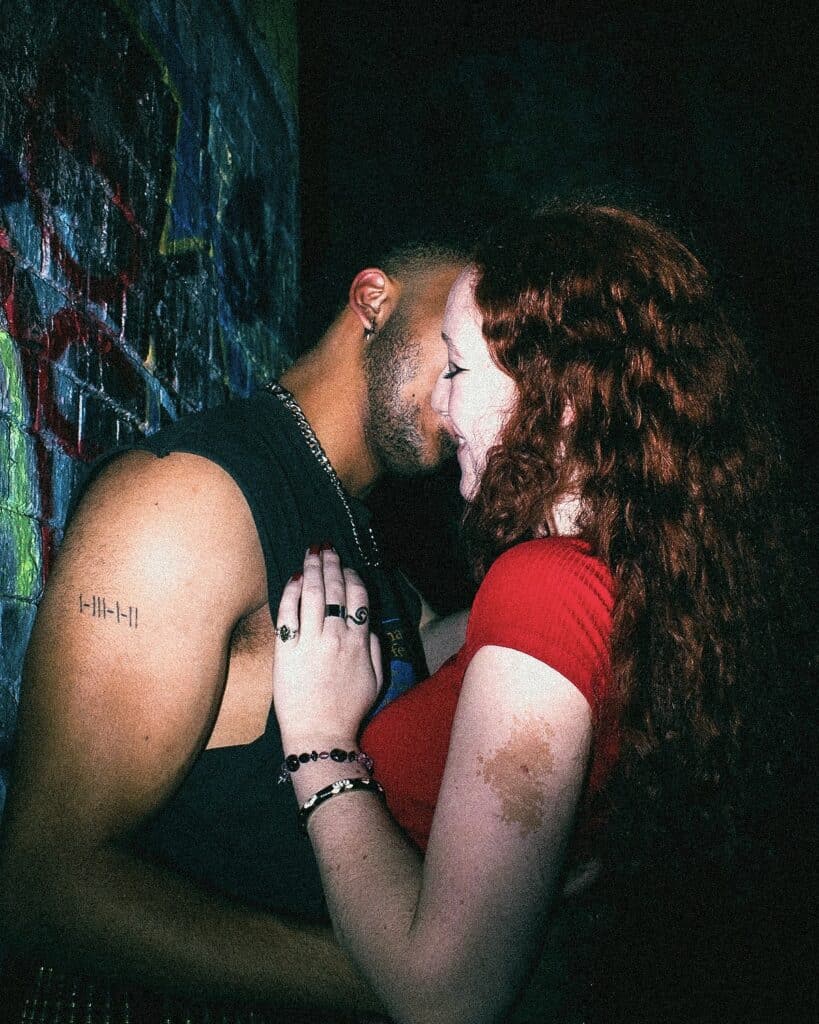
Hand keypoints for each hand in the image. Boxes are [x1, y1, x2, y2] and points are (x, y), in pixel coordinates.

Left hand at [273, 546, 382, 749]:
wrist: (319, 733)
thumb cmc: (349, 709)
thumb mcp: (376, 679)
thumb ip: (375, 647)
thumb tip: (369, 624)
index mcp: (359, 642)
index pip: (358, 597)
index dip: (352, 577)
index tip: (347, 567)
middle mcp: (335, 636)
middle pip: (334, 590)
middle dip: (331, 564)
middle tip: (327, 548)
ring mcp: (310, 641)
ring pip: (312, 595)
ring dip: (312, 569)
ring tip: (311, 552)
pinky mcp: (286, 650)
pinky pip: (287, 614)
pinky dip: (290, 592)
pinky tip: (293, 578)